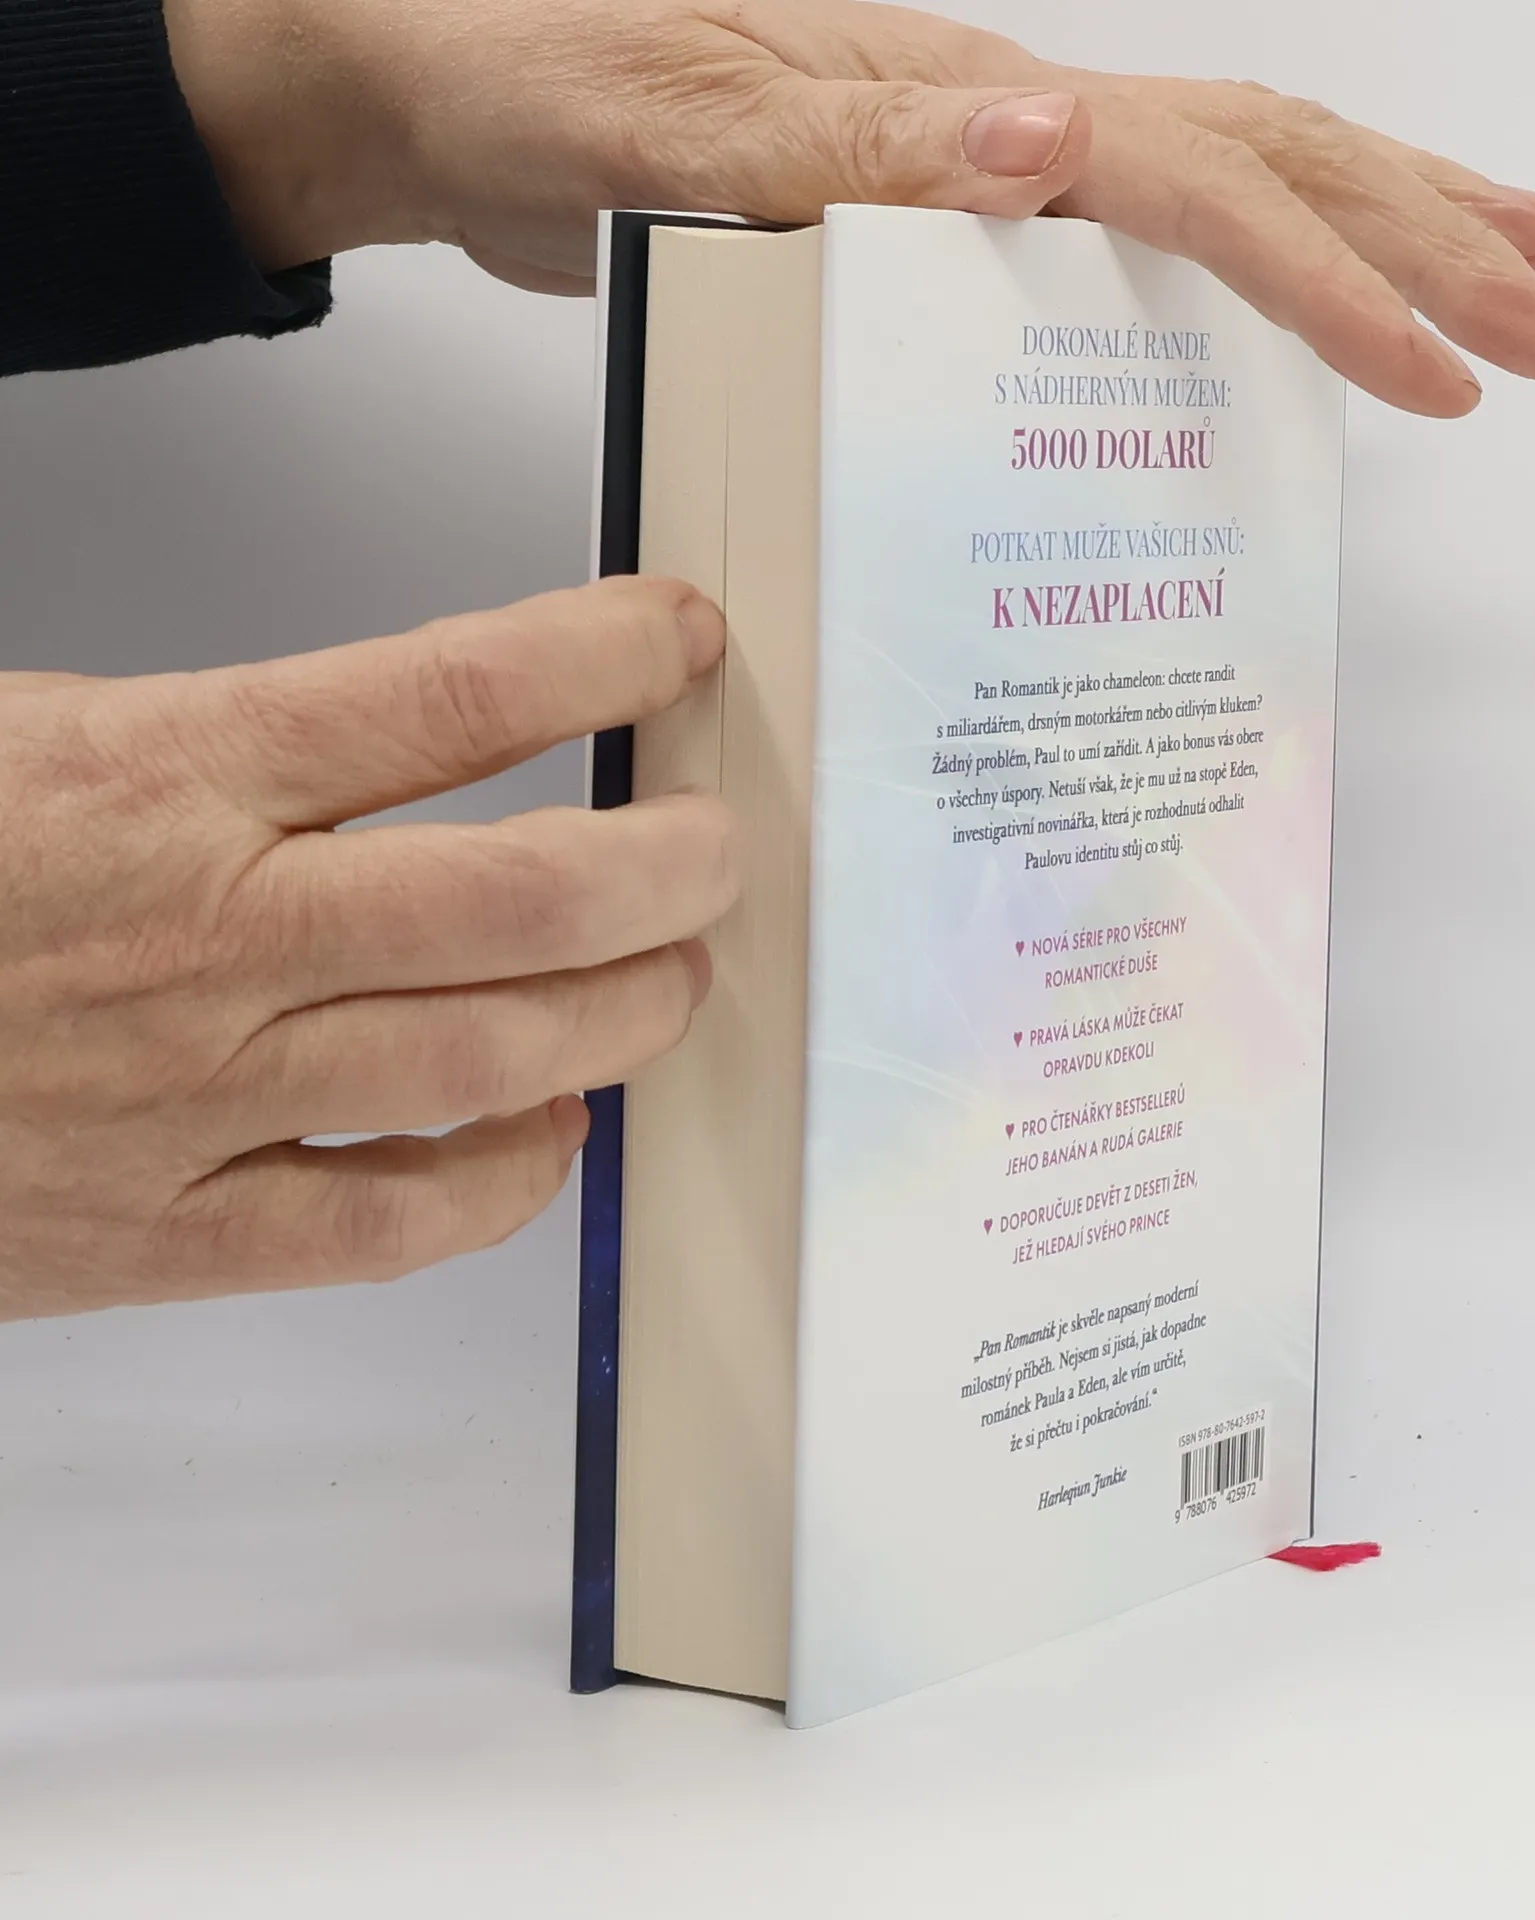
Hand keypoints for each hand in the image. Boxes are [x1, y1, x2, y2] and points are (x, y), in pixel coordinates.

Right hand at [0, 579, 735, 1321]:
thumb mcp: (52, 738)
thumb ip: (247, 741)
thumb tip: (456, 725)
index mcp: (162, 776)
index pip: (447, 695)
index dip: (600, 658)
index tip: (677, 645)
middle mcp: (202, 935)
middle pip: (519, 897)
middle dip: (667, 869)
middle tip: (720, 848)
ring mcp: (190, 1096)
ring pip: (487, 1058)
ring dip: (624, 1016)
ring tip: (674, 975)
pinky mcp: (161, 1232)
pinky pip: (391, 1227)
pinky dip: (506, 1184)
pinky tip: (551, 1132)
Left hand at [165, 0, 1534, 417]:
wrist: (442, 76)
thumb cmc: (535, 86)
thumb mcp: (678, 132)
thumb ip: (857, 155)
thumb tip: (1052, 143)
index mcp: (963, 112)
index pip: (1204, 186)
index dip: (1338, 276)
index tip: (1452, 364)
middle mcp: (1000, 125)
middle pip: (1270, 160)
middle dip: (1433, 245)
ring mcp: (984, 163)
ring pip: (1225, 181)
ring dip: (1380, 235)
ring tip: (1508, 280)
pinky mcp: (951, 218)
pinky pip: (1134, 247)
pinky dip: (1242, 281)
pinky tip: (1289, 318)